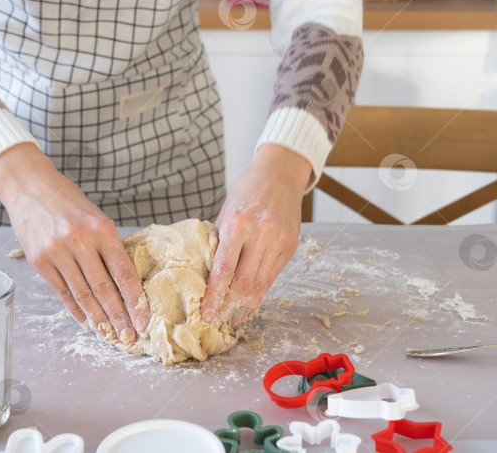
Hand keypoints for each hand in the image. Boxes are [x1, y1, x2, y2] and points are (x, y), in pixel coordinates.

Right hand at [0, 144, 149, 342]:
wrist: (30, 186)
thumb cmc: (69, 202)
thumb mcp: (96, 217)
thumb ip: (109, 246)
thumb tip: (126, 282)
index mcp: (101, 228)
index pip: (123, 272)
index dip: (135, 300)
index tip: (144, 319)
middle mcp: (79, 241)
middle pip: (104, 288)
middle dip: (119, 316)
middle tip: (129, 336)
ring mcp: (57, 252)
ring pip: (83, 294)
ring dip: (98, 318)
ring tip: (109, 334)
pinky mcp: (39, 260)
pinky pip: (62, 292)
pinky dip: (75, 309)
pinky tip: (86, 321)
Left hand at [201, 144, 310, 328]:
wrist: (280, 173)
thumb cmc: (247, 191)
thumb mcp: (226, 212)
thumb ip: (219, 241)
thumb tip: (206, 273)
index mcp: (238, 224)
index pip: (224, 269)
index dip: (214, 296)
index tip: (206, 313)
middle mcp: (261, 234)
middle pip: (244, 282)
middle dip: (229, 307)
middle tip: (217, 323)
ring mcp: (279, 241)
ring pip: (260, 284)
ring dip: (246, 305)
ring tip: (233, 320)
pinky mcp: (291, 246)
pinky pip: (272, 276)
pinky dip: (260, 292)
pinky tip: (250, 303)